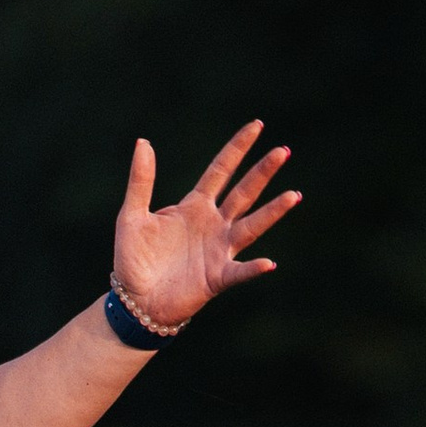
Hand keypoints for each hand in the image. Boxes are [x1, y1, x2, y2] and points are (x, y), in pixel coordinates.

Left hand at [110, 122, 297, 332]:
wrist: (134, 301)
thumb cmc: (133, 259)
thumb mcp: (132, 216)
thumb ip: (140, 181)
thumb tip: (143, 143)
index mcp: (194, 206)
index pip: (221, 171)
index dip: (237, 148)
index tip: (257, 125)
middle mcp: (213, 224)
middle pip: (243, 193)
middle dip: (262, 172)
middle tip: (283, 151)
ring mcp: (218, 250)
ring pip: (251, 227)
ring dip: (272, 212)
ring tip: (293, 195)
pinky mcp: (217, 278)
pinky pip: (239, 272)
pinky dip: (253, 268)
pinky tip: (268, 263)